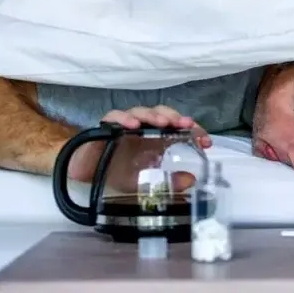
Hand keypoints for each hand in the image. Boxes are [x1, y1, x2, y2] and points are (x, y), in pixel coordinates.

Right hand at [68, 105, 210, 191]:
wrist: (87, 172)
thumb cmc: (117, 171)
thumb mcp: (145, 182)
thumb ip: (168, 182)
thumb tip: (191, 181)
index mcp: (157, 138)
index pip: (179, 128)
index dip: (194, 131)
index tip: (206, 142)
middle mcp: (144, 127)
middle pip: (163, 114)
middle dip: (175, 117)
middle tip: (185, 124)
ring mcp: (126, 124)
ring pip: (142, 111)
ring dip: (154, 115)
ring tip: (163, 123)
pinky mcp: (106, 125)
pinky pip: (114, 117)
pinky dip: (124, 118)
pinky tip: (132, 125)